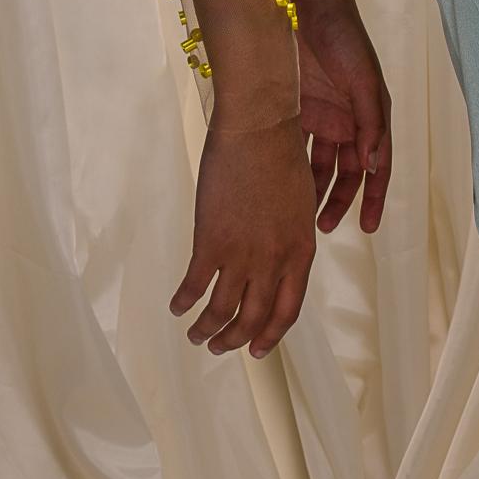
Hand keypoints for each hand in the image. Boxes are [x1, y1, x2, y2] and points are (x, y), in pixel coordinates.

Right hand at [172, 117, 316, 358]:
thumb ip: (290, 239)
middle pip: (254, 319)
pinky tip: (177, 306)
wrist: (260, 129)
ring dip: (207, 329)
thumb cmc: (282, 156)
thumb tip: (276, 261)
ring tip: (196, 336)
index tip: (258, 349)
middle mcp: (274, 261)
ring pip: (223, 310)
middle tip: (221, 347)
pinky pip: (195, 284)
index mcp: (301, 252)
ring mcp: (242, 254)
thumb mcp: (300, 205)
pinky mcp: (211, 241)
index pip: (287, 310)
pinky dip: (184, 301)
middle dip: (236, 340)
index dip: (271, 334)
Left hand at [295, 0, 392, 238]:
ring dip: (311, 189)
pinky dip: (288, 166)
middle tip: (323, 228)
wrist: (305, 4)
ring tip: (298, 214)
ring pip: (317, 164)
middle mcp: (347, 120)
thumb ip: (370, 122)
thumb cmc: (343, 38)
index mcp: (370, 116)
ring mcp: (320, 116)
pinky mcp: (294, 109)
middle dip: (338, 201)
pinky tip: (278, 186)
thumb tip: (373, 165)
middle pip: (345, 172)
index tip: (367, 227)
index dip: (374, 198)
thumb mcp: (364, 80)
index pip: (376, 167)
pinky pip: (293, 146)